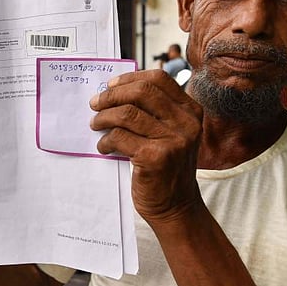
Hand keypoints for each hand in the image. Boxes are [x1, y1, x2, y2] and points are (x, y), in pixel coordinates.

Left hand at [89, 69, 202, 223]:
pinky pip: (120, 137)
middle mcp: (186, 123)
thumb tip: (116, 91)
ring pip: (127, 114)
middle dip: (112, 95)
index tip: (111, 85)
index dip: (130, 79)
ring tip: (96, 125)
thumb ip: (155, 113)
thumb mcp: (171, 134)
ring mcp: (173, 140)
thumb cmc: (168, 168)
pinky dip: (105, 141)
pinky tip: (104, 147)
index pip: (159, 79)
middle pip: (142, 92)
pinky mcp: (155, 157)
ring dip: (104, 118)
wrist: (176, 206)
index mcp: (191, 111)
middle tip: (95, 104)